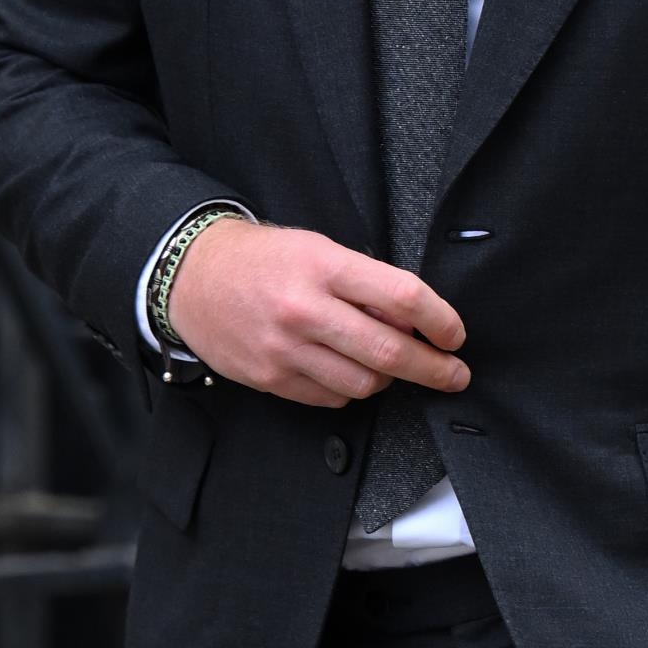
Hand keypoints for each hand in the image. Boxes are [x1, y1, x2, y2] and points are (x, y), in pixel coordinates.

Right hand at [169, 220, 470, 409]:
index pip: (402, 296)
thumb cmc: (264, 259)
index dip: (440, 320)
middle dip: (433, 368)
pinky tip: (349, 372)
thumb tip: (414, 321)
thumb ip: (365, 282)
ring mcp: (285, 349)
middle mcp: (305, 310)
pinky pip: (331, 399)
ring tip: (389, 366)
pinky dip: (350, 390)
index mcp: (324, 266)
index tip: (454, 334)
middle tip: (454, 374)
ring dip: (388, 379)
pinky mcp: (270, 379)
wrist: (192, 277)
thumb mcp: (318, 248)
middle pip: (389, 352)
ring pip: (363, 384)